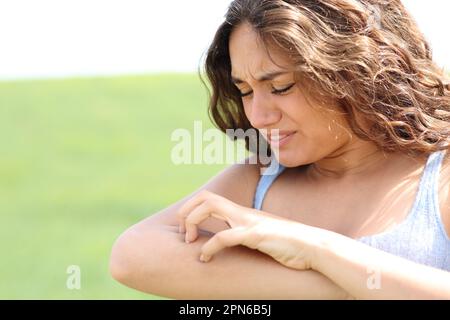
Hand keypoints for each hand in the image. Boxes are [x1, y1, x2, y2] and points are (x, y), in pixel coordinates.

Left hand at [176, 190, 325, 269]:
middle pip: (204, 197)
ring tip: (189, 242)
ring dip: (192, 222)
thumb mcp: (260, 236)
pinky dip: (209, 247)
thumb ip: (244, 234)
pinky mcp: (256, 235)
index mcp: (241, 213)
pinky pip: (225, 236)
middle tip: (183, 235)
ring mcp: (249, 222)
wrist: (313, 247)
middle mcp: (242, 213)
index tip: (186, 231)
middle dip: (185, 213)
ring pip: (210, 207)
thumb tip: (230, 241)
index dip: (191, 210)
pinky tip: (205, 259)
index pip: (208, 198)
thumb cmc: (287, 244)